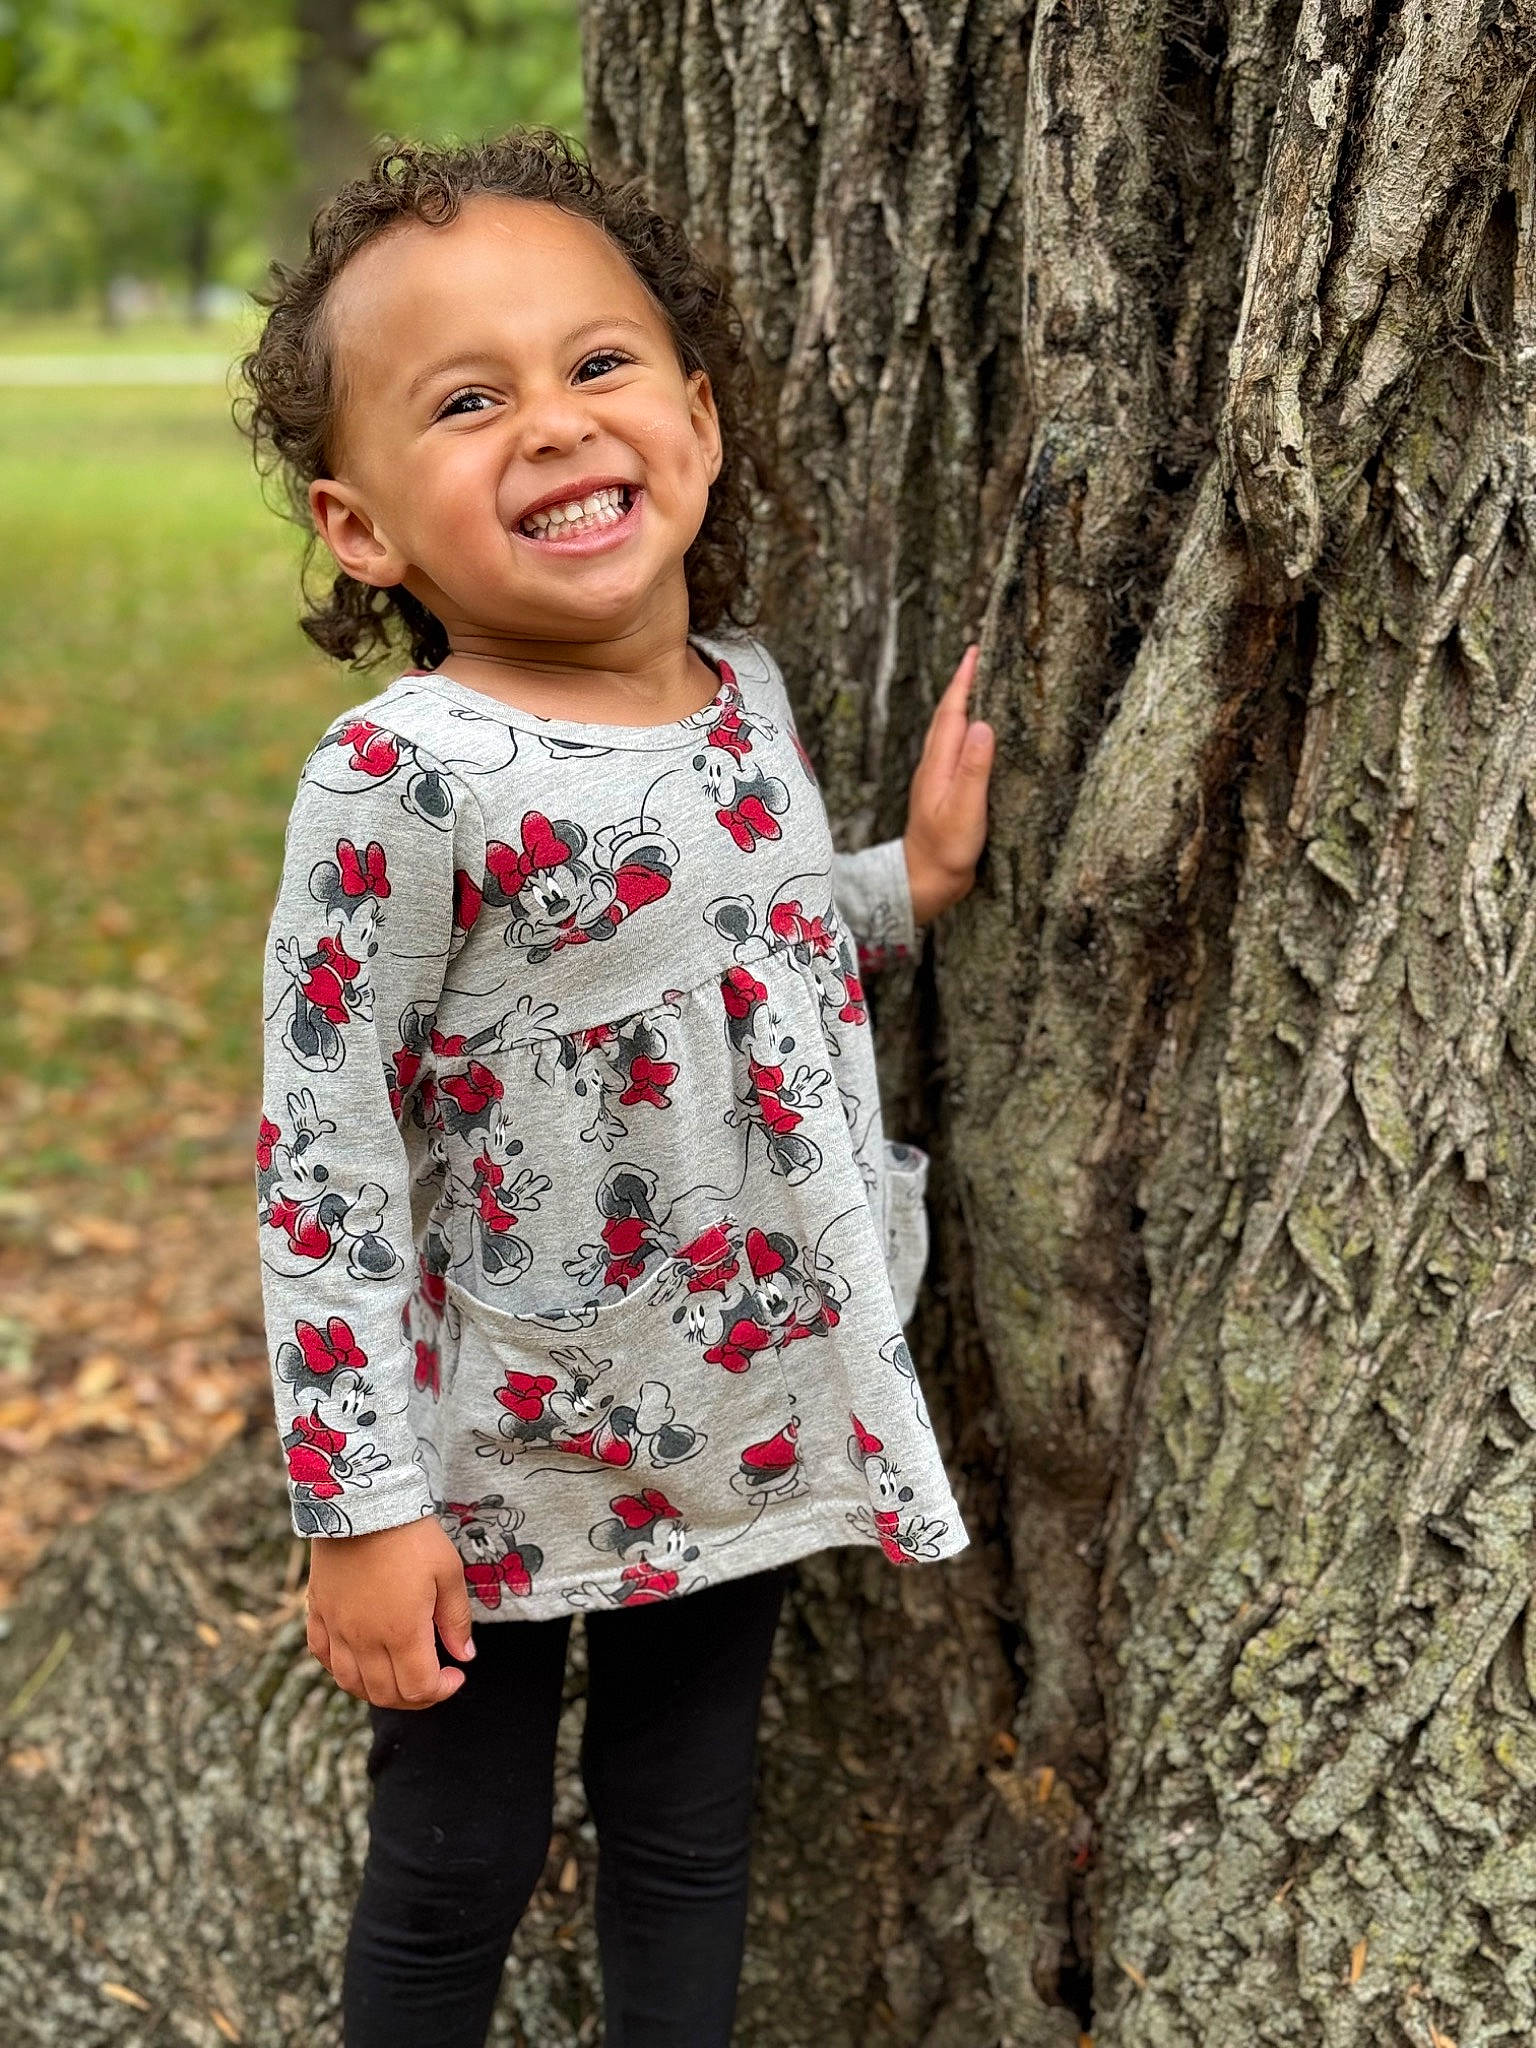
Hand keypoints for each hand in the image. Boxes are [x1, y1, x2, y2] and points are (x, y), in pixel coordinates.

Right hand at [305, 1517, 475, 1709]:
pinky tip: (361, 1658)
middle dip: (414, 1696)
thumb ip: (456, 1620)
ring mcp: (336, 1628)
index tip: (455, 1674)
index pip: (419, 1689)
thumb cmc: (412, 1536)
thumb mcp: (448, 1572)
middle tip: (432, 1678)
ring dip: (379, 1690)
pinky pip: (323, 1657)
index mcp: (402, 1632)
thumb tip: (465, 1656)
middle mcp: (364, 1639)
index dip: (442, 1691)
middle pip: (386, 1694)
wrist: (363, 1503)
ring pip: (351, 1683)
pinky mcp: (318, 1613)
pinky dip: (343, 1668)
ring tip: (399, 1673)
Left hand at [902, 643, 993, 924]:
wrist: (924, 884)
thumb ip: (974, 769)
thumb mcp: (965, 810)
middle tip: (979, 657)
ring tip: (980, 685)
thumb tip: (983, 724)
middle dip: (963, 684)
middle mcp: (934, 766)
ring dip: (963, 706)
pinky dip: (966, 732)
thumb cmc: (946, 852)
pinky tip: (977, 736)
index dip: (963, 681)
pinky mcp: (944, 793)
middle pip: (948, 716)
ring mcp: (937, 779)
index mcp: (939, 764)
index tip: (975, 652)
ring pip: (950, 732)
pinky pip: (955, 750)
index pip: (952, 712)